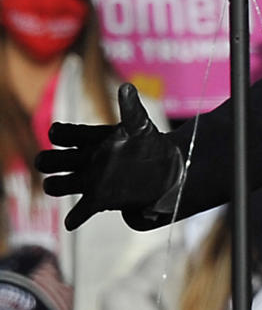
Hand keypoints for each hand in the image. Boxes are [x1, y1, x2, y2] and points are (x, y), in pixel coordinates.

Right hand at [35, 83, 182, 230]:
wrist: (167, 171)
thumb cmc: (149, 145)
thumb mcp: (142, 126)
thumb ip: (132, 110)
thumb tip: (126, 88)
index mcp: (93, 139)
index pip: (67, 135)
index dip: (59, 134)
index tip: (56, 133)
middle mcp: (86, 159)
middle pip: (55, 160)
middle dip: (48, 160)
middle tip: (46, 161)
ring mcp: (90, 180)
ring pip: (60, 184)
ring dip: (55, 185)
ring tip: (55, 184)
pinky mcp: (99, 200)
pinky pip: (81, 210)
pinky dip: (76, 217)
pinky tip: (72, 222)